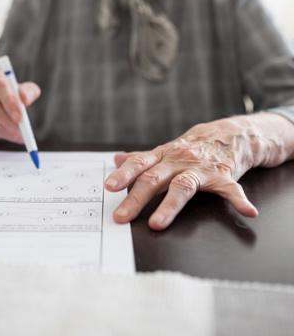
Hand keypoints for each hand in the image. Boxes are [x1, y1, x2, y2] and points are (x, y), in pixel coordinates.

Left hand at [105, 117, 261, 229]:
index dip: (124, 174)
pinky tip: (247, 212)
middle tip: (122, 216)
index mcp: (164, 156)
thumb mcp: (167, 149)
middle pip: (155, 178)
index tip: (109, 187)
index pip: (140, 163)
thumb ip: (143, 158)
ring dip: (170, 206)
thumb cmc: (195, 145)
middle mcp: (179, 161)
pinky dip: (239, 200)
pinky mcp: (224, 176)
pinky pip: (231, 189)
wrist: (232, 134)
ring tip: (157, 223)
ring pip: (183, 186)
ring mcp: (201, 169)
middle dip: (136, 198)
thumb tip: (116, 159)